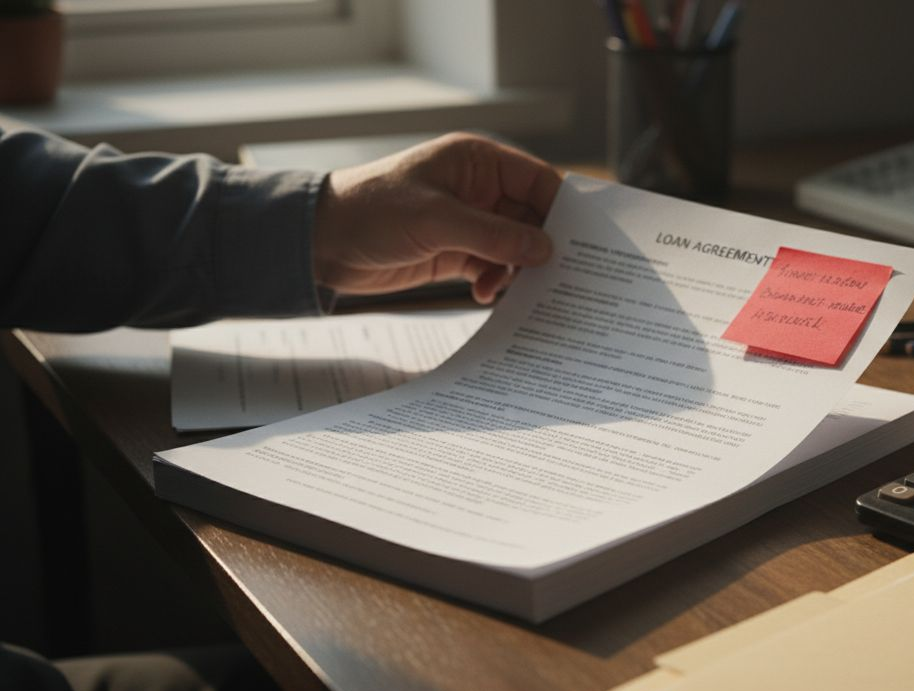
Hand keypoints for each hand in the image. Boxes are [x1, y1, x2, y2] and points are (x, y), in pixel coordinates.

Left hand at [313, 133, 561, 303]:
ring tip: (508, 288)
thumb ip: (494, 236)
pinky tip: (485, 294)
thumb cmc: (371, 211)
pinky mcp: (456, 252)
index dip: (562, 210)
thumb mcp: (437, 220)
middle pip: (532, 219)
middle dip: (541, 247)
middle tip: (558, 277)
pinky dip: (496, 282)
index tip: (582, 242)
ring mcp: (469, 222)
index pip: (538, 182)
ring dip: (516, 270)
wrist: (320, 243)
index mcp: (478, 162)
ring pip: (515, 247)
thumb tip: (545, 249)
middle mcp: (479, 189)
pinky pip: (493, 267)